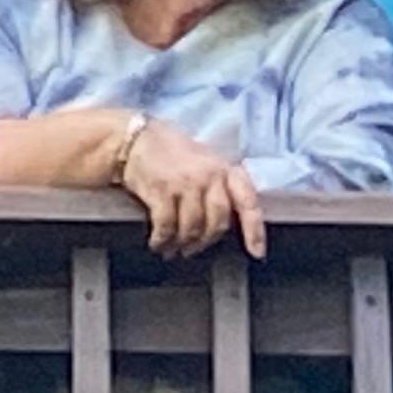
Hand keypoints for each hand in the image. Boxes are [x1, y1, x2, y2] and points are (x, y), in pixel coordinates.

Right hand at [119, 117, 267, 259]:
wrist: (134, 139)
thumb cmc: (170, 152)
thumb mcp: (204, 163)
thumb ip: (218, 188)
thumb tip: (222, 224)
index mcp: (224, 169)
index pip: (248, 202)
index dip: (254, 230)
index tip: (257, 253)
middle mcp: (209, 175)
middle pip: (218, 223)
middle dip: (205, 241)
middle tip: (192, 249)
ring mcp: (186, 183)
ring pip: (192, 228)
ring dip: (182, 243)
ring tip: (173, 248)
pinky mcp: (162, 190)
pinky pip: (167, 226)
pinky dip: (162, 240)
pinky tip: (158, 242)